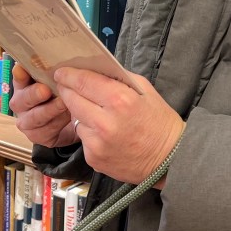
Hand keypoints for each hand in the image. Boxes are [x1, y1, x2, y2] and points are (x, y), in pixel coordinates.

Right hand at [9, 63, 76, 148]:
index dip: (20, 74)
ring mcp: (26, 121)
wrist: (68, 122)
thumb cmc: (61, 95)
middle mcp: (20, 103)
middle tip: (45, 90)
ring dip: (51, 110)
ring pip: (36, 117)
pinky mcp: (37, 136)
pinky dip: (59, 123)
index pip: (19, 77)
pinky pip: (47, 130)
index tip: (22, 69)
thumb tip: (62, 57)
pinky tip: (69, 117)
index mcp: (23, 84)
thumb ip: (55, 71)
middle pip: (22, 99)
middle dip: (34, 94)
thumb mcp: (58, 81)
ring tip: (64, 103)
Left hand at [53, 67, 184, 185]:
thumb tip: (96, 70)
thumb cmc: (160, 122)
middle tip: (65, 85)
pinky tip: (105, 134)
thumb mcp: (145, 90)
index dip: (69, 75)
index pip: (84, 82)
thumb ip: (119, 79)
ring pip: (76, 120)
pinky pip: (84, 139)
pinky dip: (90, 134)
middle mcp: (105, 122)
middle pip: (72, 99)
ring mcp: (97, 143)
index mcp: (120, 100)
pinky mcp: (94, 158)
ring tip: (97, 114)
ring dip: (81, 114)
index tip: (61, 72)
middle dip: (67, 90)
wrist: (169, 160)